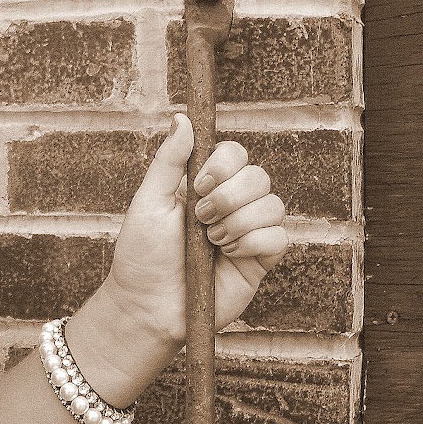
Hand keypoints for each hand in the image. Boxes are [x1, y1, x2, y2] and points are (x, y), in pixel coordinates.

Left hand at [97, 114, 289, 345]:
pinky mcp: (261, 260)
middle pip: (259, 176)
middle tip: (200, 219)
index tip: (197, 185)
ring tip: (210, 242)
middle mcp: (231, 204)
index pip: (235, 153)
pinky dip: (252, 242)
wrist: (148, 305)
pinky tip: (227, 255)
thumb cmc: (142, 254)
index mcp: (203, 185)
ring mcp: (248, 231)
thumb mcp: (148, 201)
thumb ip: (169, 160)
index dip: (223, 164)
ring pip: (273, 205)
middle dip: (228, 196)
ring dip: (237, 222)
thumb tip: (182, 118)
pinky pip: (280, 237)